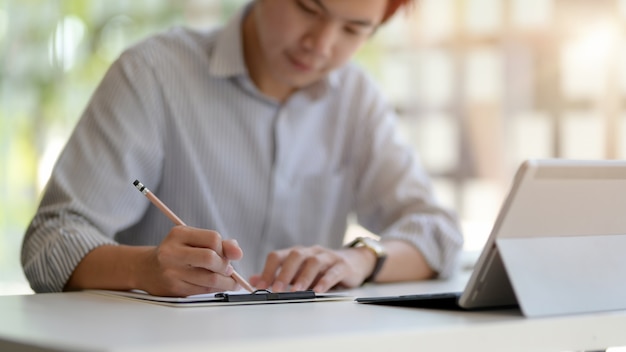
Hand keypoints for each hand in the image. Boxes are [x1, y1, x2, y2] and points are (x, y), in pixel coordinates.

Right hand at [136, 225, 243, 296]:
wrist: (146, 269)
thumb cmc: (177, 252)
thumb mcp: (194, 240)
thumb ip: (219, 244)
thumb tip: (238, 252)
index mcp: (179, 234)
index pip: (213, 238)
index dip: (225, 249)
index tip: (228, 255)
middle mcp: (172, 252)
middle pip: (210, 259)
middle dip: (226, 266)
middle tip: (229, 270)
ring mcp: (171, 272)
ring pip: (209, 279)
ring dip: (226, 282)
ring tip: (229, 281)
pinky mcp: (174, 289)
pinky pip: (203, 291)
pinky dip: (215, 289)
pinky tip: (217, 286)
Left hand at [249, 245, 375, 292]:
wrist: (354, 262)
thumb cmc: (322, 269)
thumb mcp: (299, 271)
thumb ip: (277, 275)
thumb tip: (254, 280)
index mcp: (297, 253)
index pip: (278, 256)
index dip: (268, 270)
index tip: (260, 286)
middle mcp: (311, 252)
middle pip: (295, 256)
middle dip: (284, 273)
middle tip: (275, 289)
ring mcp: (327, 257)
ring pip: (313, 262)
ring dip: (303, 277)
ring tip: (295, 291)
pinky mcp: (342, 265)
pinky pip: (333, 271)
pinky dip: (325, 281)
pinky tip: (318, 290)